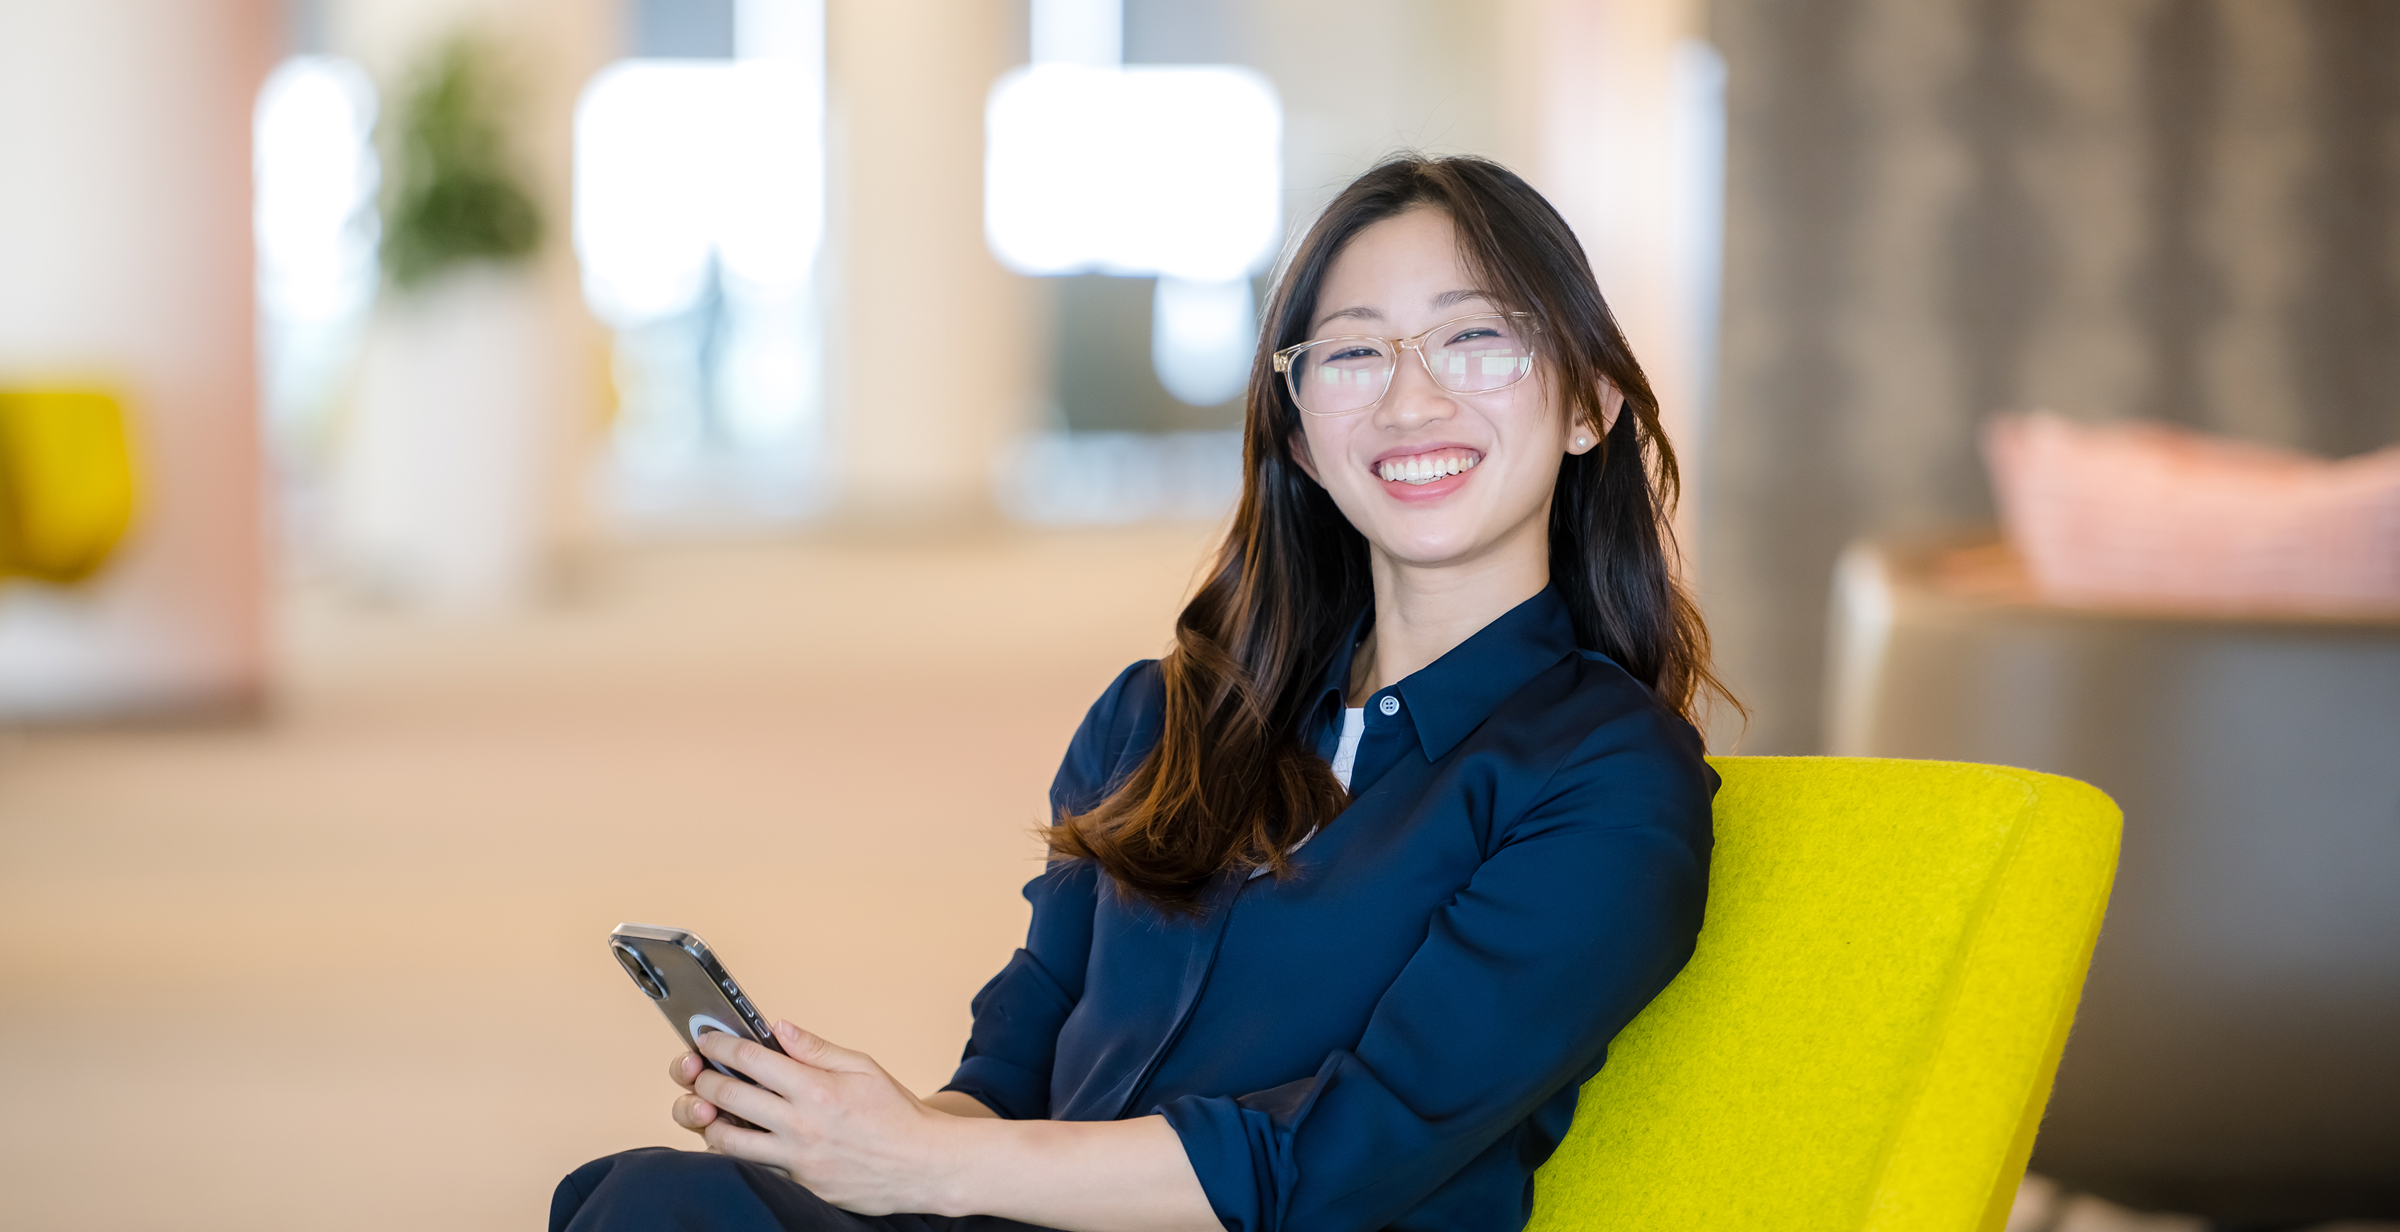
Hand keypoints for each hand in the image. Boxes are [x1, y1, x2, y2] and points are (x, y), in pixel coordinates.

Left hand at [670, 1021, 959, 1214]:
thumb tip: (779, 1028)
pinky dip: (730, 1153)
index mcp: (816, 1088)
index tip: (707, 1040)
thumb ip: (816, 1048)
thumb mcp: (863, 1067)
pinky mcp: (798, 1185)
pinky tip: (729, 1139)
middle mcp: (800, 1124)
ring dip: (706, 1121)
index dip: (719, 1045)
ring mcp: (796, 1159)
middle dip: (702, 1078)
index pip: (750, 1059)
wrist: (923, 1166)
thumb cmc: (897, 1115)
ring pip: (726, 1140)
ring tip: (705, 1108)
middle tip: (695, 1071)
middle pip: (728, 1096)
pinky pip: (750, 1169)